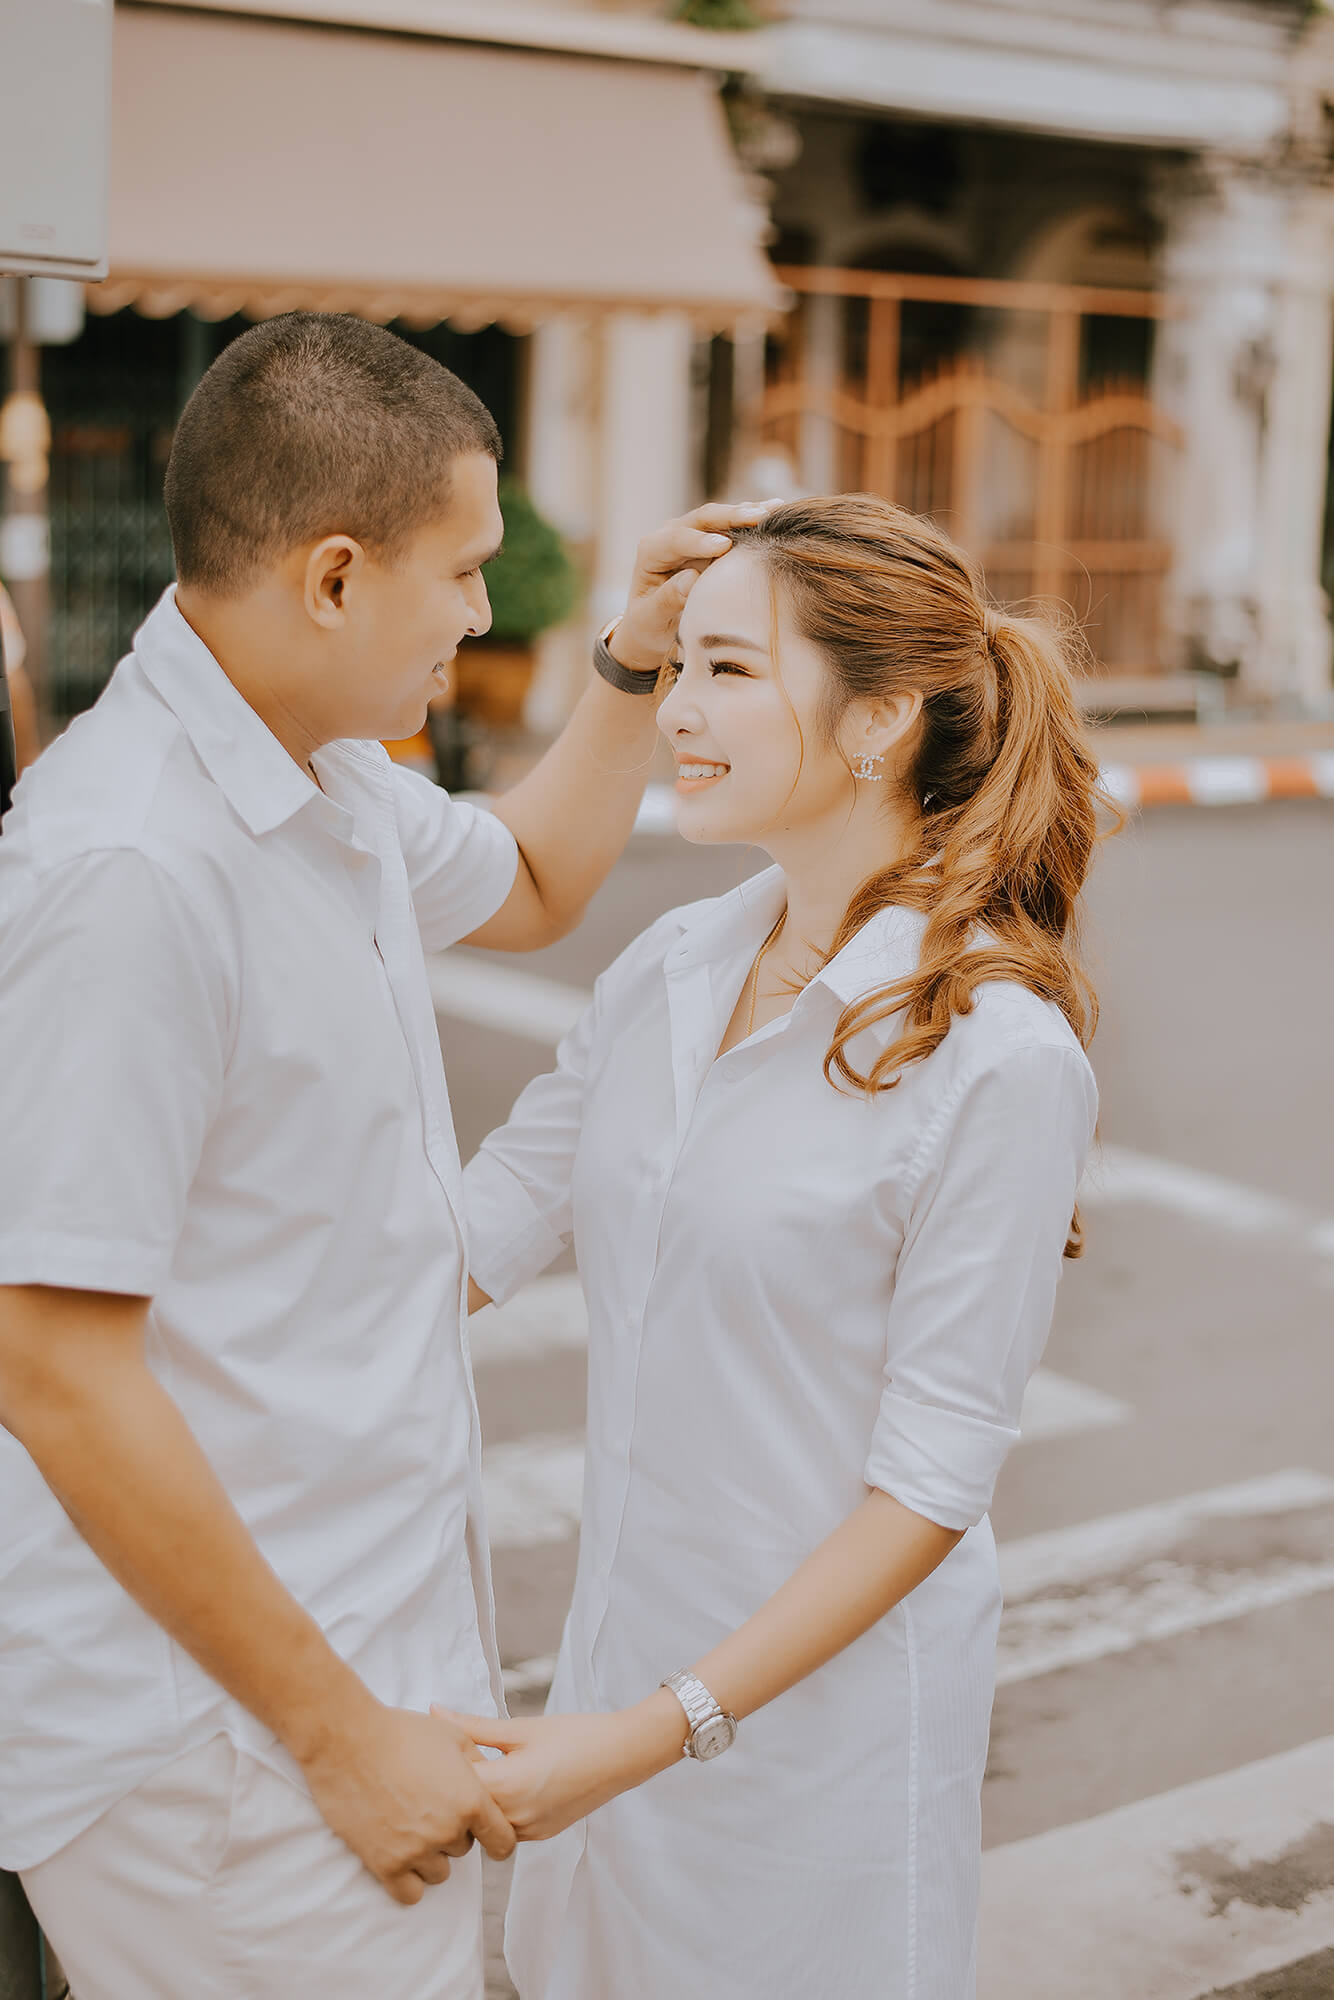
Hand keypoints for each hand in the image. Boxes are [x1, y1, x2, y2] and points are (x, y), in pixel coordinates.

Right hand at [298, 1698, 516, 1903]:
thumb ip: (476, 1760)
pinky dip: (407, 1881)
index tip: (486, 1834)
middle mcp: (447, 1831)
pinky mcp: (385, 1864)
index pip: (502, 1842)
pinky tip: (400, 1857)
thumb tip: (486, 1773)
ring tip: (410, 1828)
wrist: (348, 1742)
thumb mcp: (450, 1736)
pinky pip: (409, 1894)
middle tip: (429, 1808)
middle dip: (452, 1832)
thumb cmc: (399, 1732)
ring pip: (438, 1873)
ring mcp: (416, 1850)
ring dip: (429, 1856)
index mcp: (470, 1800)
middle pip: (463, 1850)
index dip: (497, 1838)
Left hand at [434, 1692, 687, 1842]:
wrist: (622, 1756)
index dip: (441, 1767)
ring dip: (478, 1800)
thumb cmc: (574, 1735)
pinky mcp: (540, 1836)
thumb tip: (435, 1711)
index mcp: (507, 1788)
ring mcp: (528, 1833)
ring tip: (486, 1768)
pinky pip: (505, 1828)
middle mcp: (514, 1819)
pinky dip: (498, 1809)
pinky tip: (507, 1782)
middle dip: (456, 1786)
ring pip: (484, 1823)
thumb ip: (473, 1725)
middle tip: (460, 1756)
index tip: (441, 1746)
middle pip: (465, 1810)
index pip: (452, 1788)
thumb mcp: (521, 1727)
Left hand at [611, 501, 777, 675]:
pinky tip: (778, 510)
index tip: (723, 546)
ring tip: (777, 509)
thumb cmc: (649, 625)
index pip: (676, 539)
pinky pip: (734, 526)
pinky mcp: (712, 540)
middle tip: (759, 516)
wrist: (653, 625)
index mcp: (651, 551)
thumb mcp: (652, 619)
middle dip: (731, 517)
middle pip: (703, 519)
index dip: (700, 541)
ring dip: (749, 513)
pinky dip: (755, 519)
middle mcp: (672, 534)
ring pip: (722, 518)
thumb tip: (691, 578)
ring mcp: (694, 534)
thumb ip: (668, 599)